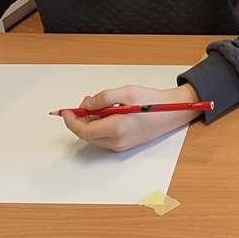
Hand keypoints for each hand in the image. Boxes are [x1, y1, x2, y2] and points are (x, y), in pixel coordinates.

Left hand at [61, 83, 202, 151]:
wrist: (171, 113)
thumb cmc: (152, 101)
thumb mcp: (126, 92)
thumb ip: (103, 97)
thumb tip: (87, 105)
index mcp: (116, 128)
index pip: (83, 130)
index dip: (71, 120)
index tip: (66, 111)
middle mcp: (117, 141)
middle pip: (86, 134)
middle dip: (81, 118)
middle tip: (88, 102)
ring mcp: (120, 145)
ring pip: (94, 136)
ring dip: (90, 121)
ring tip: (101, 104)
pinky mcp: (123, 145)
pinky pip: (103, 137)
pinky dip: (99, 125)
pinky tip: (108, 113)